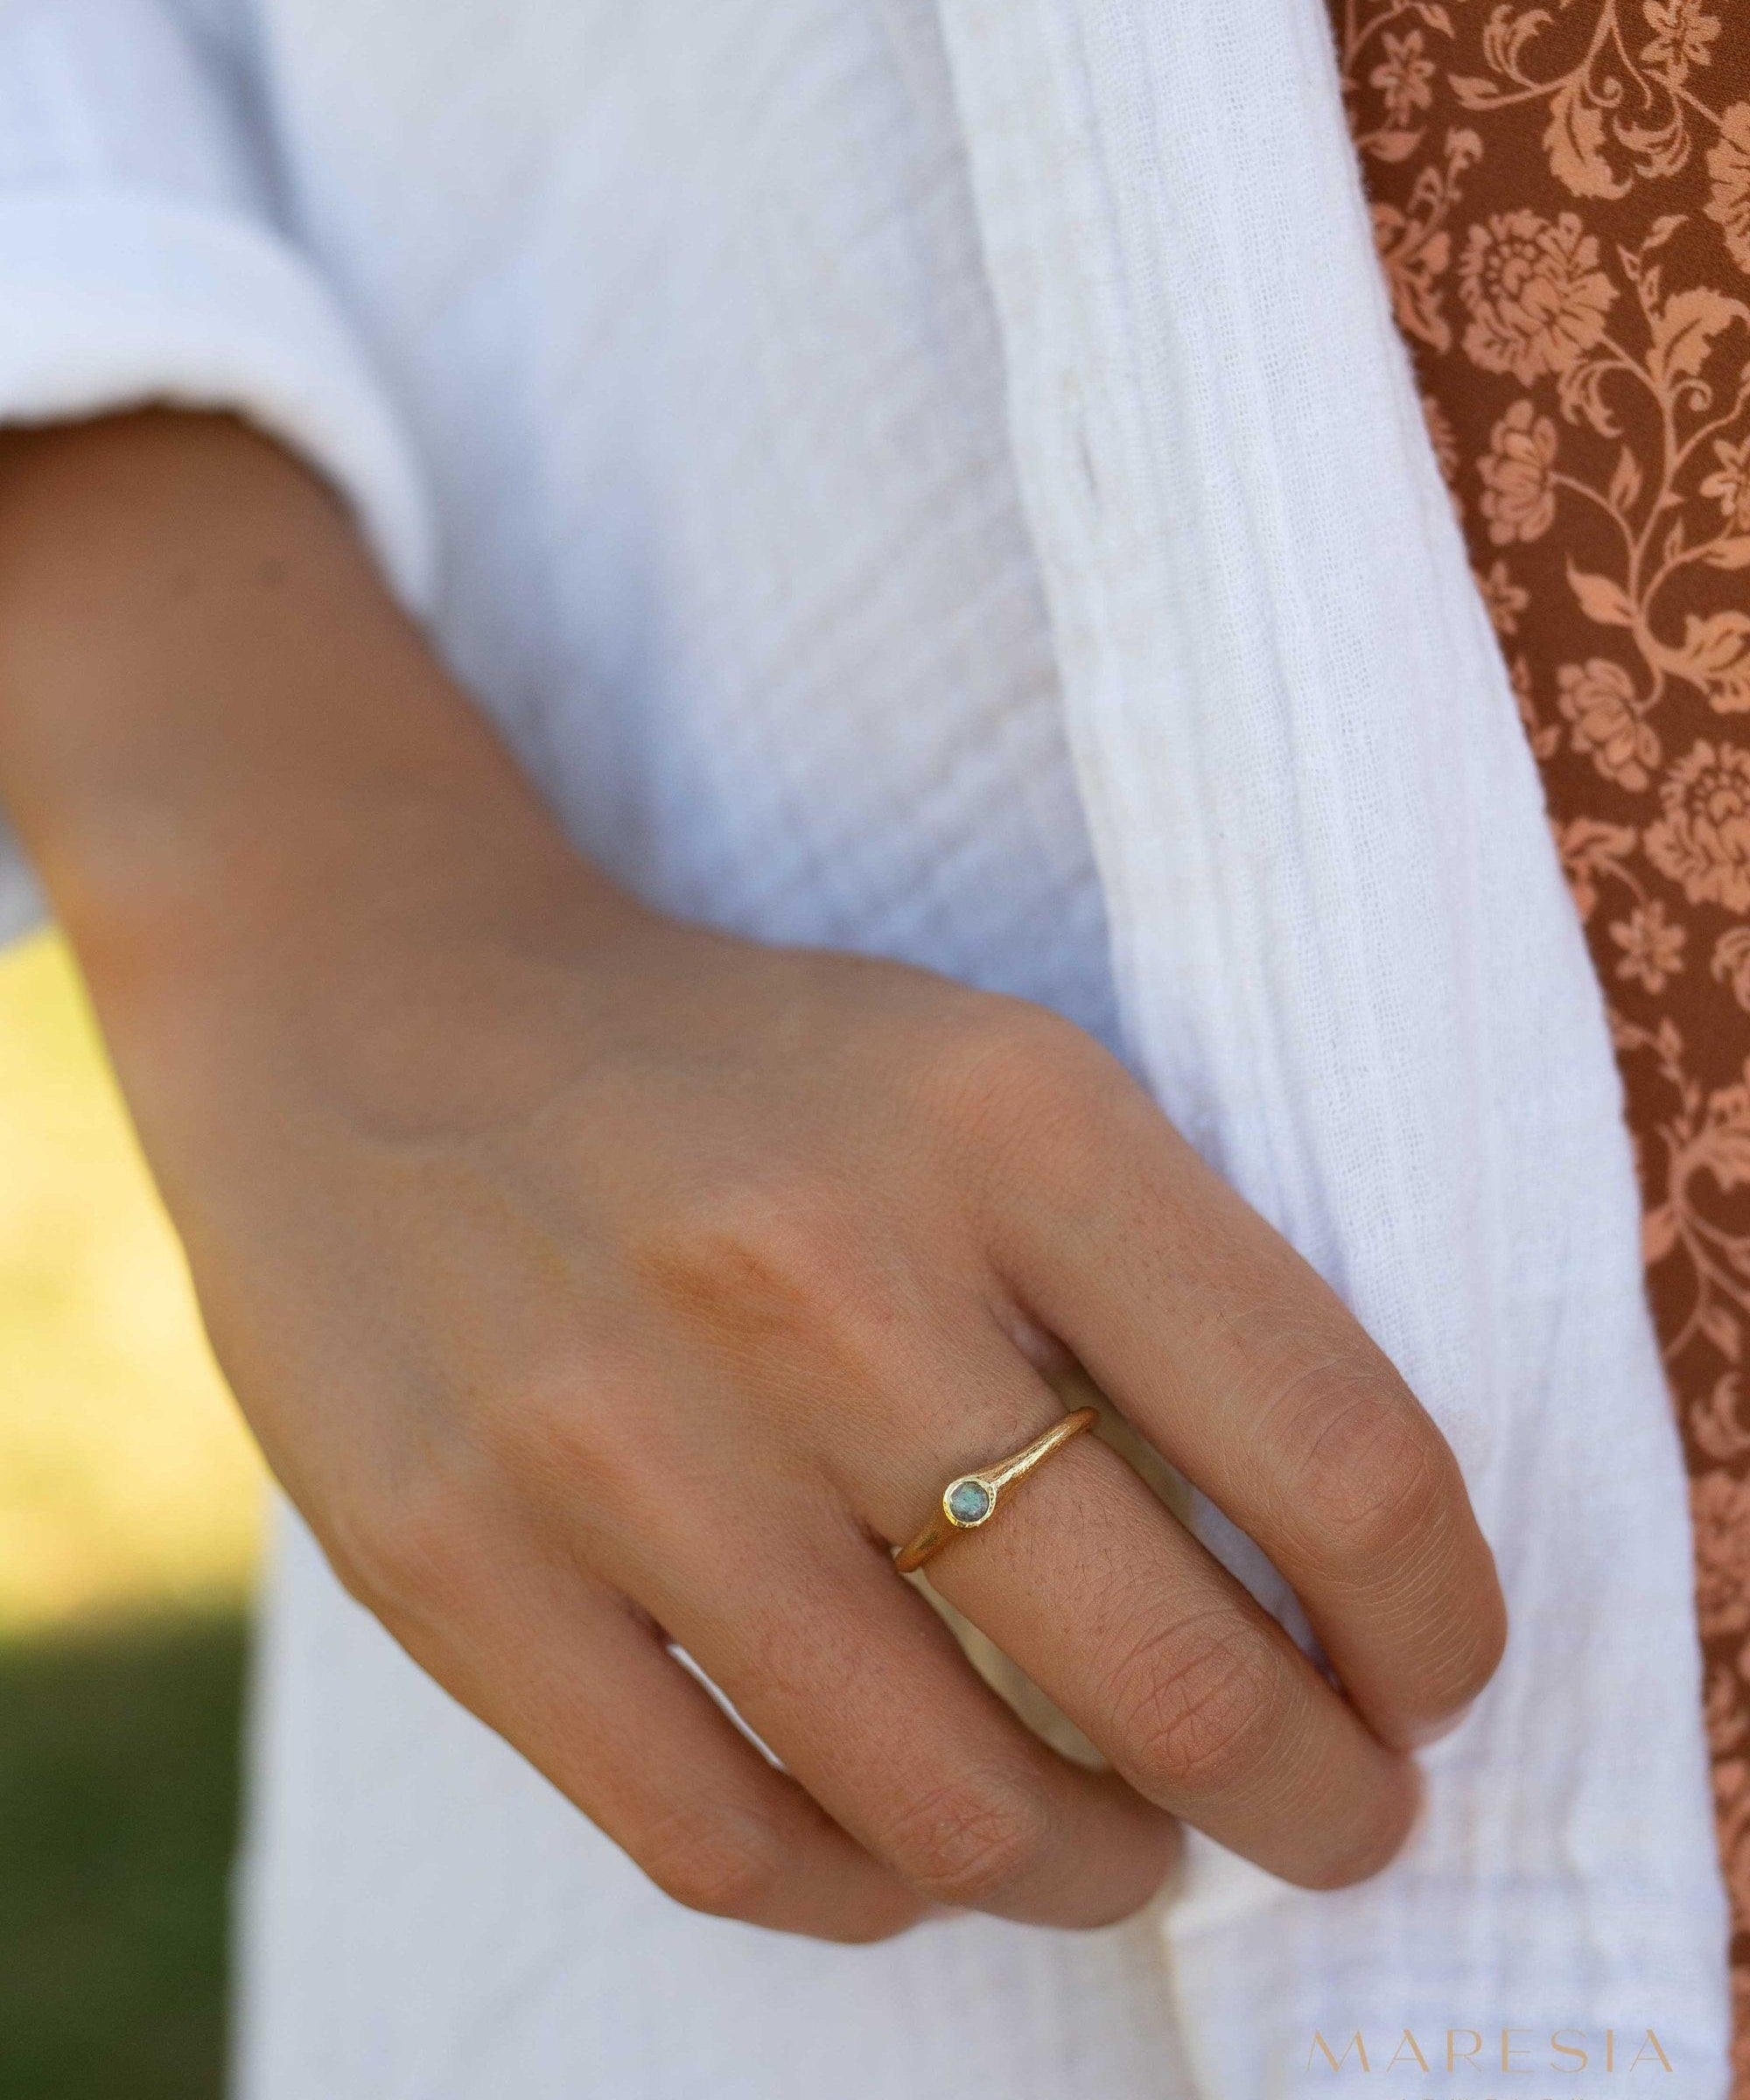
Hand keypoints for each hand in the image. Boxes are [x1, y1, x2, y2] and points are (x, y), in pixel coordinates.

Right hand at [0, 412, 1505, 1945]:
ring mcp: (612, 1435)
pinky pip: (723, 1839)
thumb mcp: (983, 1080)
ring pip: (949, 1802)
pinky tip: (919, 1847)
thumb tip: (1332, 1589)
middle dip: (1314, 1799)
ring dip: (1096, 1865)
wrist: (380, 1005)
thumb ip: (1161, 1289)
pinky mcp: (449, 1561)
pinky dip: (871, 1890)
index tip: (1427, 1674)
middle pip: (1165, 1671)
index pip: (1331, 1446)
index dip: (1432, 1619)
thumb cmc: (739, 1072)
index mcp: (1000, 1115)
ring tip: (1129, 1843)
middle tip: (1339, 1814)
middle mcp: (814, 1273)